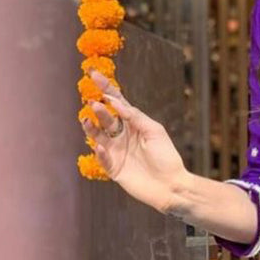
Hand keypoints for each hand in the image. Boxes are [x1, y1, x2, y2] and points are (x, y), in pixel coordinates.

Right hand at [80, 69, 187, 213]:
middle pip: (106, 118)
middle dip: (99, 110)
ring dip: (92, 127)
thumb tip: (115, 101)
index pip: (117, 103)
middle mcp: (122, 136)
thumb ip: (135, 116)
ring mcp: (117, 152)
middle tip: (94, 103)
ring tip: (87, 119)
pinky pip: (103, 158)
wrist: (172, 186)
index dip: (106, 89)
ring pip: (98, 136)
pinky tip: (101, 147)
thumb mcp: (154, 131)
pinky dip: (100, 153)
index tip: (93, 74)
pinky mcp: (114, 168)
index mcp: (134, 124)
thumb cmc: (167, 157)